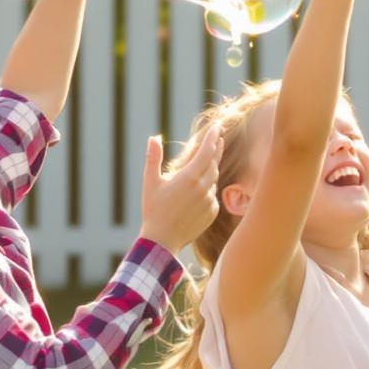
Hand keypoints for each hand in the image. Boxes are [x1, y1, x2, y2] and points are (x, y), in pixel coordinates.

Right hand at [138, 128, 223, 250]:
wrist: (162, 240)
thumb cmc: (153, 210)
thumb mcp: (150, 182)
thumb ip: (153, 158)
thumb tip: (154, 138)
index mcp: (188, 177)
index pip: (206, 151)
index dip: (212, 138)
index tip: (216, 128)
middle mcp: (202, 188)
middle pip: (213, 163)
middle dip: (215, 149)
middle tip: (217, 138)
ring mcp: (208, 201)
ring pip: (213, 179)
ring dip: (211, 169)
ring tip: (207, 162)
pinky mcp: (212, 213)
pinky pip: (213, 195)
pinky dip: (208, 188)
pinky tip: (200, 188)